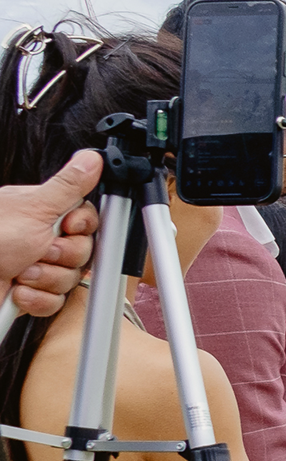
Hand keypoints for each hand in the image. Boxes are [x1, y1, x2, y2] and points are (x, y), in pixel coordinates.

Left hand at [0, 150, 100, 316]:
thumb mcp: (34, 208)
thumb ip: (68, 185)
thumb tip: (91, 158)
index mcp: (42, 214)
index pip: (86, 220)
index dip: (83, 228)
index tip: (67, 227)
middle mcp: (41, 240)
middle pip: (84, 252)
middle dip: (63, 257)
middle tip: (41, 250)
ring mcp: (37, 267)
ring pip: (71, 279)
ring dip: (46, 279)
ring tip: (21, 271)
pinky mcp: (32, 292)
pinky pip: (55, 302)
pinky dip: (37, 298)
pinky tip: (19, 289)